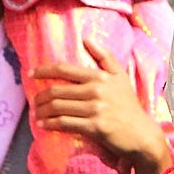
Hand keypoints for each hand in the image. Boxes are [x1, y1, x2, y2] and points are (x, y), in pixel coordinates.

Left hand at [32, 42, 170, 173]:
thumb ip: (104, 57)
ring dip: (42, 111)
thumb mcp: (120, 76)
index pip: (65, 70)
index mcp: (100, 76)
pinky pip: (65, 123)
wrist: (141, 133)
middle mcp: (96, 90)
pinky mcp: (94, 126)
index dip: (44, 70)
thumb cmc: (129, 105)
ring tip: (36, 114)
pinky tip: (43, 125)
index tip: (31, 74)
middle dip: (40, 97)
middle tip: (33, 102)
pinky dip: (50, 124)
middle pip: (57, 91)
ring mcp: (95, 109)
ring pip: (58, 108)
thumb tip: (86, 39)